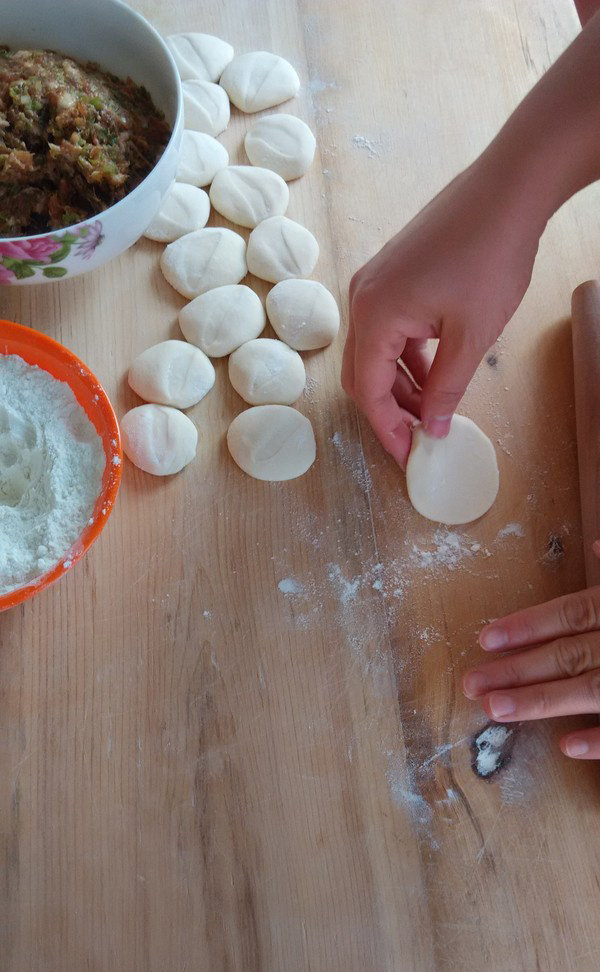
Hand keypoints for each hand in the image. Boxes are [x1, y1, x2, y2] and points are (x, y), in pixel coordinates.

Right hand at [342, 157, 543, 467]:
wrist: (507, 189)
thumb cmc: (490, 255)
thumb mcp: (472, 336)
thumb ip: (447, 388)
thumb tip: (432, 428)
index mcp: (375, 315)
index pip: (367, 390)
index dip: (386, 429)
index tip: (408, 456)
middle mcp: (363, 297)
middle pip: (362, 372)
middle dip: (389, 409)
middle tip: (420, 437)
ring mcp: (376, 280)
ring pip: (376, 350)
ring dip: (400, 383)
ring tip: (434, 407)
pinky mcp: (392, 271)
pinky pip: (388, 326)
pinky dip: (406, 355)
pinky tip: (435, 369)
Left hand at [463, 542, 599, 758]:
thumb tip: (598, 544)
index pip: (567, 614)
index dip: (526, 625)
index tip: (484, 639)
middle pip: (565, 655)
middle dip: (516, 669)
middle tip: (471, 683)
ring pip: (587, 689)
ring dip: (540, 701)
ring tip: (495, 709)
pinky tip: (566, 746)